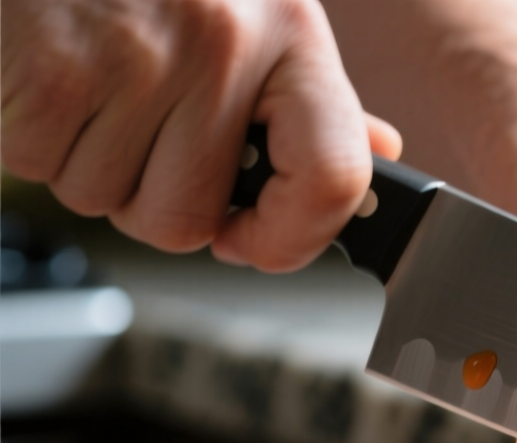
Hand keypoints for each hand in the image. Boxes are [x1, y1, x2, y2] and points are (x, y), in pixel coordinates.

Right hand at [1, 0, 400, 271]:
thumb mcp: (259, 12)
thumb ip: (307, 92)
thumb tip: (378, 149)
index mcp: (291, 37)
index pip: (333, 179)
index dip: (291, 239)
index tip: (253, 241)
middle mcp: (223, 48)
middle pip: (187, 220)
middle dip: (152, 201)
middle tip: (140, 139)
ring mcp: (134, 58)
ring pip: (106, 201)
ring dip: (89, 166)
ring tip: (95, 92)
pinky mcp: (52, 67)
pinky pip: (39, 166)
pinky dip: (33, 139)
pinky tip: (54, 82)